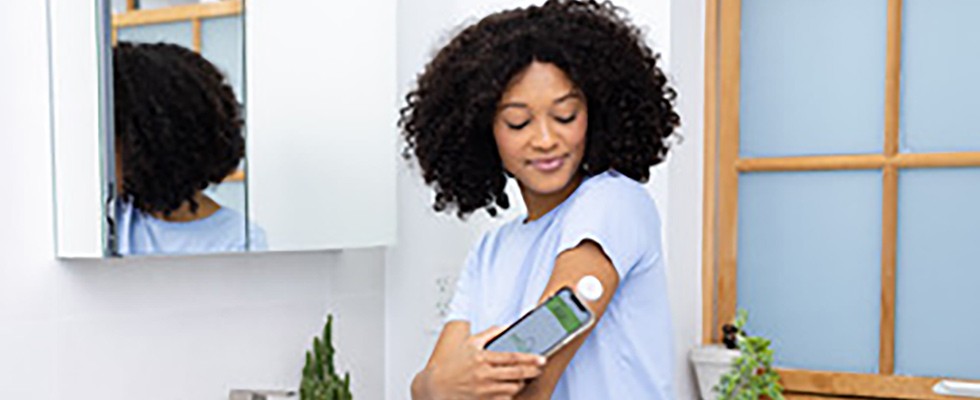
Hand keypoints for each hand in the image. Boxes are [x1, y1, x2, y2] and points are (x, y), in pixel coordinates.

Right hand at [414, 326, 546, 399]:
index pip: (513, 358)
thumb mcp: (468, 344)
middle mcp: (484, 375)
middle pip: (517, 374)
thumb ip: (489, 334)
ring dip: (521, 383)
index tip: (541, 358)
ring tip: (522, 378)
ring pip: (513, 388)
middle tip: (539, 368)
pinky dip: (510, 395)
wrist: (434, 388)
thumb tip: (507, 327)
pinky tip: (509, 389)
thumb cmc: (451, 365)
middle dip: (532, 371)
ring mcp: (484, 391)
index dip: (530, 358)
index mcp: (482, 358)